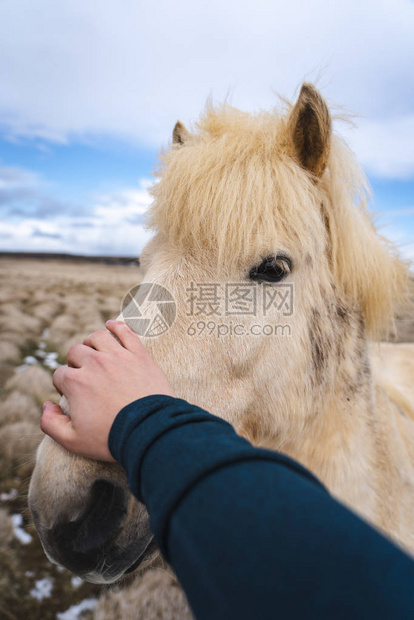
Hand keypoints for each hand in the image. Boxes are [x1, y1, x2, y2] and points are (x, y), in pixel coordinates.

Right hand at [41, 320, 174, 461]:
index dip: (63, 385)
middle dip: (75, 364)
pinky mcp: (139, 355)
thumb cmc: (112, 438)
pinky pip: (126, 332)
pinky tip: (111, 324)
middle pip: (76, 352)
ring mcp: (118, 356)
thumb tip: (46, 405)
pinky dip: (117, 325)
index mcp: (76, 382)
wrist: (150, 431)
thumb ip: (50, 424)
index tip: (71, 395)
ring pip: (98, 337)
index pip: (60, 375)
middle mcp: (94, 363)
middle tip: (85, 377)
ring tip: (94, 353)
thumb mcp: (73, 440)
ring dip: (92, 343)